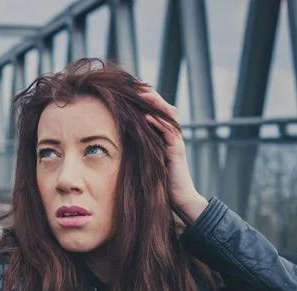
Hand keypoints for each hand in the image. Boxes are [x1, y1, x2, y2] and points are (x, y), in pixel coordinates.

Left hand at [138, 85, 207, 224]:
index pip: (155, 111)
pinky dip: (157, 122)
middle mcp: (172, 136)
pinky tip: (146, 115)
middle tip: (134, 83)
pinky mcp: (177, 152)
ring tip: (140, 92)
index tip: (129, 88)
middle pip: (163, 107)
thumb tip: (116, 143)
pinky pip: (169, 132)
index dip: (144, 99)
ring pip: (167, 115)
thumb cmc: (160, 184)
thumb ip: (138, 150)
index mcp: (164, 136)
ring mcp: (176, 142)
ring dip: (154, 102)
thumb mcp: (146, 162)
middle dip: (150, 94)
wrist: (180, 200)